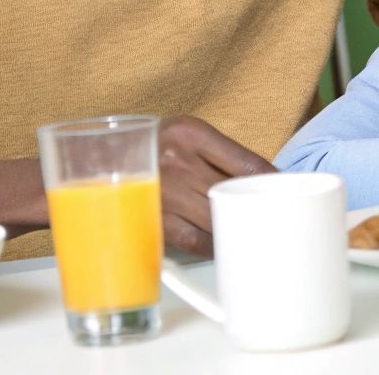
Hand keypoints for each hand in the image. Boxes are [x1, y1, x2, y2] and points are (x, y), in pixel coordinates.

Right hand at [157, 115, 276, 255]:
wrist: (91, 158)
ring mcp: (164, 190)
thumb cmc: (146, 147)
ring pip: (218, 217)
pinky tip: (222, 246)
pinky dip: (212, 245)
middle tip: (279, 218)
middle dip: (259, 207)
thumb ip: (217, 153)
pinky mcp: (152, 217)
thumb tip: (262, 178)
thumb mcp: (182, 134)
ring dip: (239, 228)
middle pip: (236, 192)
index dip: (274, 181)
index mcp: (192, 132)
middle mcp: (179, 159)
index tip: (288, 192)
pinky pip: (194, 239)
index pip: (249, 162)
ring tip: (255, 234)